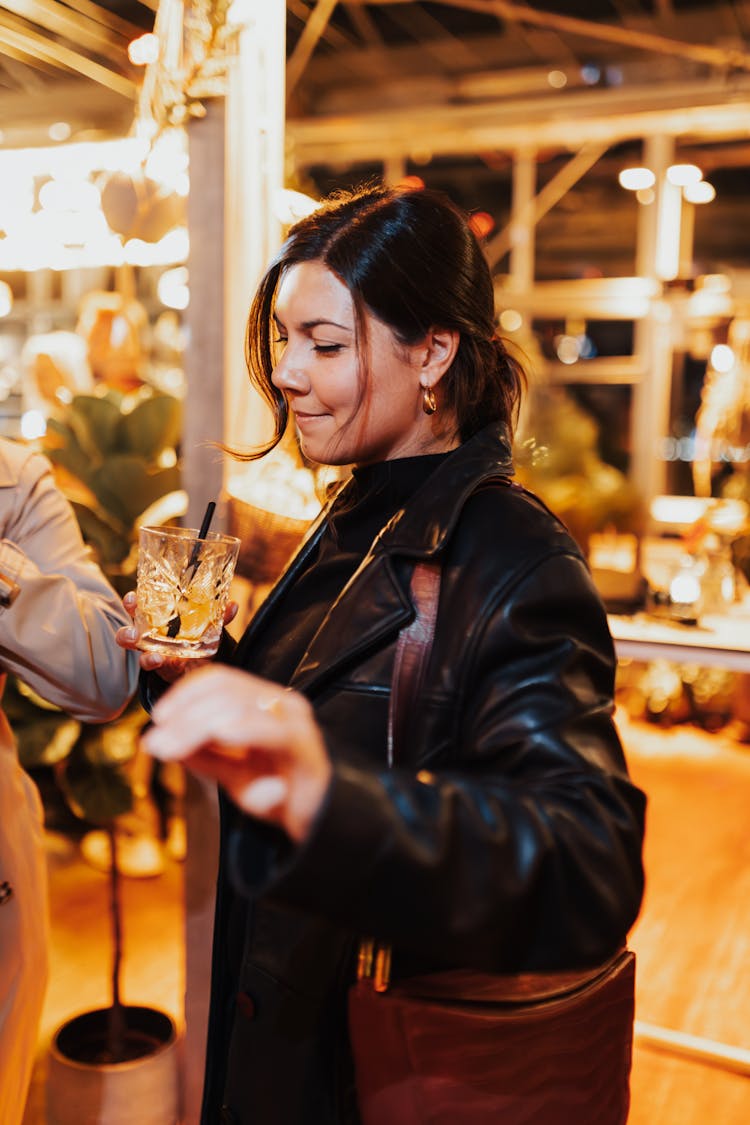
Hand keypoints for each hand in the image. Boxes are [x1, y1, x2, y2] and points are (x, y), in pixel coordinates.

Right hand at [116, 591, 238, 681]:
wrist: (200, 664)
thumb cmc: (196, 637)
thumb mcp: (207, 626)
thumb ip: (219, 617)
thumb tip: (232, 605)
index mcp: (156, 617)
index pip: (139, 607)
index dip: (132, 602)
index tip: (133, 598)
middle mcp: (148, 633)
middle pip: (129, 629)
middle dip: (127, 630)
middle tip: (134, 632)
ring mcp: (149, 650)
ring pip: (134, 650)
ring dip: (139, 653)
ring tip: (152, 655)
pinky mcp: (156, 666)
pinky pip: (149, 665)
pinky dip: (154, 662)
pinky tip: (161, 661)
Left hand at [141, 665, 331, 842]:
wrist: (317, 821)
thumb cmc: (276, 791)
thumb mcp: (228, 770)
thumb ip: (199, 754)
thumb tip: (158, 740)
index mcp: (262, 701)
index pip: (220, 679)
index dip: (184, 693)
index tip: (158, 718)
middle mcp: (280, 703)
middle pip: (224, 691)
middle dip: (183, 715)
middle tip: (156, 743)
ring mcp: (295, 722)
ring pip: (239, 705)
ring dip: (196, 725)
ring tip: (170, 749)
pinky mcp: (305, 747)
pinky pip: (271, 730)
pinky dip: (241, 729)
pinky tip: (218, 736)